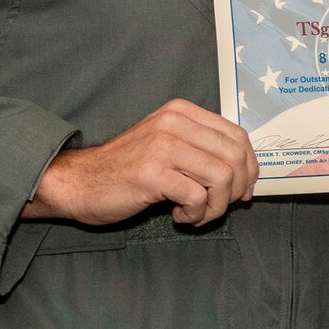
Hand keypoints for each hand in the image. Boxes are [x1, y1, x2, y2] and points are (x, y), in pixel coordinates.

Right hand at [23, 98, 255, 227]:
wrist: (79, 182)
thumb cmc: (127, 170)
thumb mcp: (168, 146)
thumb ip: (204, 153)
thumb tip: (248, 180)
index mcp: (182, 112)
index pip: (238, 136)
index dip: (249, 167)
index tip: (241, 191)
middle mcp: (175, 122)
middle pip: (236, 157)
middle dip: (236, 190)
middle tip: (217, 206)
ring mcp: (163, 145)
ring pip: (222, 177)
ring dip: (216, 206)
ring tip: (196, 214)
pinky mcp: (152, 172)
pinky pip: (198, 197)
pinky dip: (196, 214)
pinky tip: (178, 215)